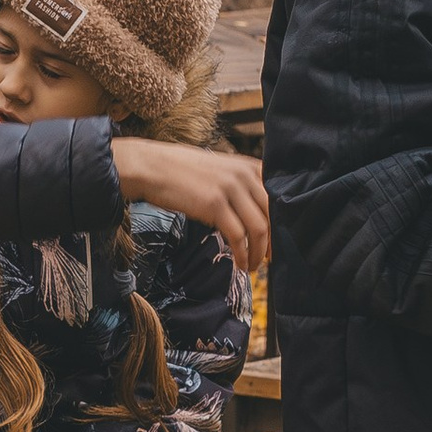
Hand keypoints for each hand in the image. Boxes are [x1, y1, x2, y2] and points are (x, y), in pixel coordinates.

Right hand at [111, 137, 270, 275]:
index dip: (280, 222)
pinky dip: (243, 254)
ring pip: (259, 227)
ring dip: (259, 252)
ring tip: (254, 266)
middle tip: (270, 258)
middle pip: (272, 214)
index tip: (277, 240)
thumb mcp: (218, 171)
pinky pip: (238, 236)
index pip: (277, 197)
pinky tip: (241, 264)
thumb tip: (253, 212)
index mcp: (248, 166)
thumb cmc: (181, 172)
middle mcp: (244, 175)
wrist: (151, 167)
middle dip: (273, 241)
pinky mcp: (215, 205)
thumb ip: (239, 185)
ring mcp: (230, 189)